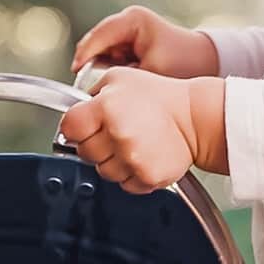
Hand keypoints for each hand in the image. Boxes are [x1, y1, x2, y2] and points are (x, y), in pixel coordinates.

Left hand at [60, 66, 227, 193]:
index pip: (69, 128)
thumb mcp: (119, 79)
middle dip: (96, 144)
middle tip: (116, 133)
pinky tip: (143, 157)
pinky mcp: (146, 176)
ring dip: (114, 162)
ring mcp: (132, 158)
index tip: (85, 127)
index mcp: (105, 106)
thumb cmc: (160, 97)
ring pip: (103, 172)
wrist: (194, 118)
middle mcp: (117, 133)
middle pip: (84, 152)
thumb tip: (75, 111)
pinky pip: (125, 185)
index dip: (76, 128)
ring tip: (133, 144)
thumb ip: (91, 93)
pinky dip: (132, 175)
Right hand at [72, 6, 218, 79]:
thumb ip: (122, 76)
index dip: (84, 54)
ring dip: (104, 69)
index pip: (99, 35)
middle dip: (93, 64)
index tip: (75, 71)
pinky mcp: (129, 45)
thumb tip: (97, 87)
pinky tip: (121, 83)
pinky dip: (113, 71)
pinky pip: (111, 59)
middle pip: (97, 43)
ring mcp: (127, 32)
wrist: (205, 62)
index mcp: (133, 20)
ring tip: (114, 85)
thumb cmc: (183, 63)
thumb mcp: (151, 71)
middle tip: (90, 85)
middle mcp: (128, 22)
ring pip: (102, 53)